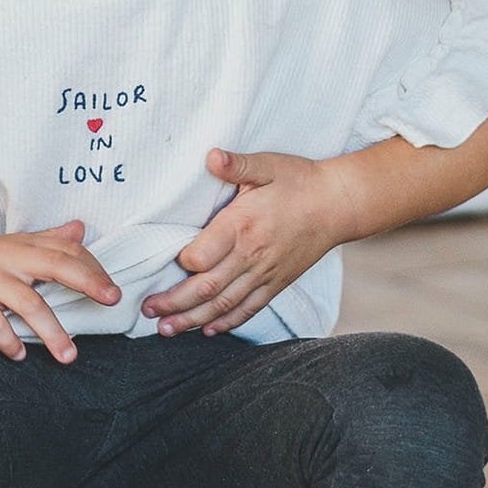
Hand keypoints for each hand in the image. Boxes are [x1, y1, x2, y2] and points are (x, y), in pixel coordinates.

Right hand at [0, 219, 121, 362]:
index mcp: (23, 245)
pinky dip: (8, 341)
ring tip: (69, 355)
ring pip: (27, 302)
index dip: (92, 268)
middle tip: (110, 300)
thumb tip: (81, 229)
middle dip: (85, 281)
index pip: (66, 250)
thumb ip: (48, 240)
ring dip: (51, 330)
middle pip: (54, 264)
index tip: (112, 291)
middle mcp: (7, 257)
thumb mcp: (13, 246)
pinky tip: (20, 354)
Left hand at [140, 149, 350, 335]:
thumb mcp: (268, 165)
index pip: (202, 256)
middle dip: (174, 303)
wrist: (340, 204)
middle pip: (207, 287)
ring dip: (193, 320)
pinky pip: (250, 309)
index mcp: (242, 226)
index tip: (165, 263)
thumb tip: (211, 157)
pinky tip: (208, 330)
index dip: (181, 264)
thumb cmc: (300, 181)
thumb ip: (237, 165)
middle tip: (147, 310)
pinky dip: (228, 322)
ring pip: (224, 304)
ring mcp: (265, 273)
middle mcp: (252, 256)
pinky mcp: (277, 283)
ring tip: (167, 329)